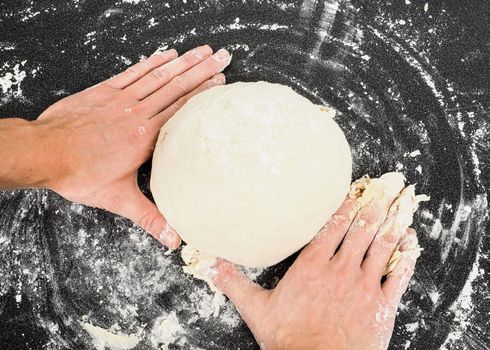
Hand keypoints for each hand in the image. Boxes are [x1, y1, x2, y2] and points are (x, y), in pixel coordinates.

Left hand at [34, 45, 231, 247]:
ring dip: (183, 62)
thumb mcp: (119, 200)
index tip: (221, 81)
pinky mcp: (104, 91)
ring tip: (203, 50)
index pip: (181, 110)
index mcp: (145, 137)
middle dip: (202, 70)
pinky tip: (167, 55)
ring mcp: (121, 99)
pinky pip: (134, 72)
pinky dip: (152, 62)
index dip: (203, 94)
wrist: (45, 152)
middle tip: (222, 57)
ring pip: (159, 76)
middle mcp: (137, 113)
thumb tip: (174, 241)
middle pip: (176, 87)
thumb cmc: (80, 175)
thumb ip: (150, 218)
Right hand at [213, 174, 419, 349]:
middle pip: (361, 230)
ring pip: (382, 246)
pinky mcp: (381, 305)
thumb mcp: (256, 309)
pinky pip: (398, 275)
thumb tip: (208, 264)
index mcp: (313, 266)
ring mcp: (363, 286)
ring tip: (402, 204)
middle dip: (375, 206)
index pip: (332, 227)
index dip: (346, 207)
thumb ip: (234, 283)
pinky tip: (412, 241)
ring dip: (393, 223)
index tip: (357, 190)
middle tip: (387, 186)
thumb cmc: (289, 339)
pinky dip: (406, 256)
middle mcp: (340, 269)